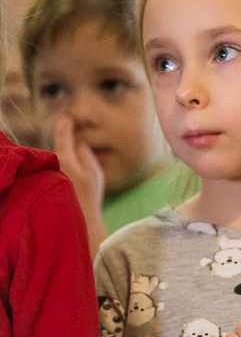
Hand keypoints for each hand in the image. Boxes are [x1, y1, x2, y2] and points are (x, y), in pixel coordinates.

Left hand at [53, 116, 107, 254]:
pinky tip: (79, 172)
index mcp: (63, 158)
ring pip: (60, 158)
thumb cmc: (89, 196)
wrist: (80, 218)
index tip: (69, 118)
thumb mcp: (94, 172)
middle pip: (60, 147)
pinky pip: (60, 168)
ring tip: (83, 154)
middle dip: (69, 140)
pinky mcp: (52, 182)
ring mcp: (51, 174)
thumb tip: (79, 145)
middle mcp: (54, 164)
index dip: (66, 125)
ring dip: (70, 154)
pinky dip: (68, 165)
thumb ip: (86, 154)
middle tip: (79, 133)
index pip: (63, 135)